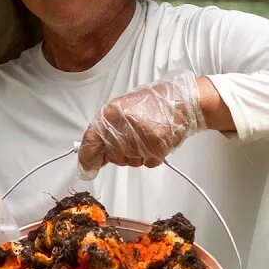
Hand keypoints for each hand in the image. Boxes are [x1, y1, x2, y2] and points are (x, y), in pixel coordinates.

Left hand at [77, 72, 205, 178]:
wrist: (182, 101)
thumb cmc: (153, 103)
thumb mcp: (123, 108)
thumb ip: (107, 128)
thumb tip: (95, 152)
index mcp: (111, 112)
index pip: (91, 140)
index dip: (87, 157)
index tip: (87, 167)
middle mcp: (123, 125)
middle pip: (112, 155)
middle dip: (119, 154)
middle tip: (132, 140)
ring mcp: (140, 137)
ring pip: (129, 161)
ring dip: (136, 155)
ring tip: (146, 137)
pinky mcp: (156, 147)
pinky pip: (147, 162)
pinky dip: (151, 156)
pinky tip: (156, 141)